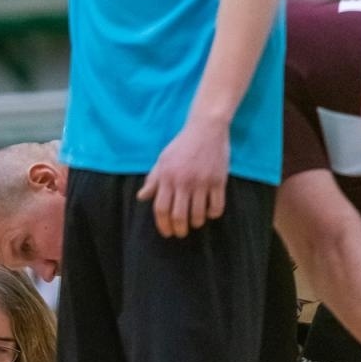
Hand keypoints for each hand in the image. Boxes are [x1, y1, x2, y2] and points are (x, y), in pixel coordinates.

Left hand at [137, 117, 229, 238]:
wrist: (206, 128)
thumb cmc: (182, 145)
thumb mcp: (163, 160)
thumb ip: (153, 180)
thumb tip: (141, 197)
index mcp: (167, 177)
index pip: (161, 209)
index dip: (162, 225)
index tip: (167, 232)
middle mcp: (183, 181)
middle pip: (179, 216)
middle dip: (179, 230)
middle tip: (181, 233)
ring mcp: (202, 182)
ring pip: (198, 214)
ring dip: (196, 223)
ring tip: (195, 223)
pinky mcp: (218, 181)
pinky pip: (217, 206)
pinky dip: (213, 214)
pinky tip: (210, 213)